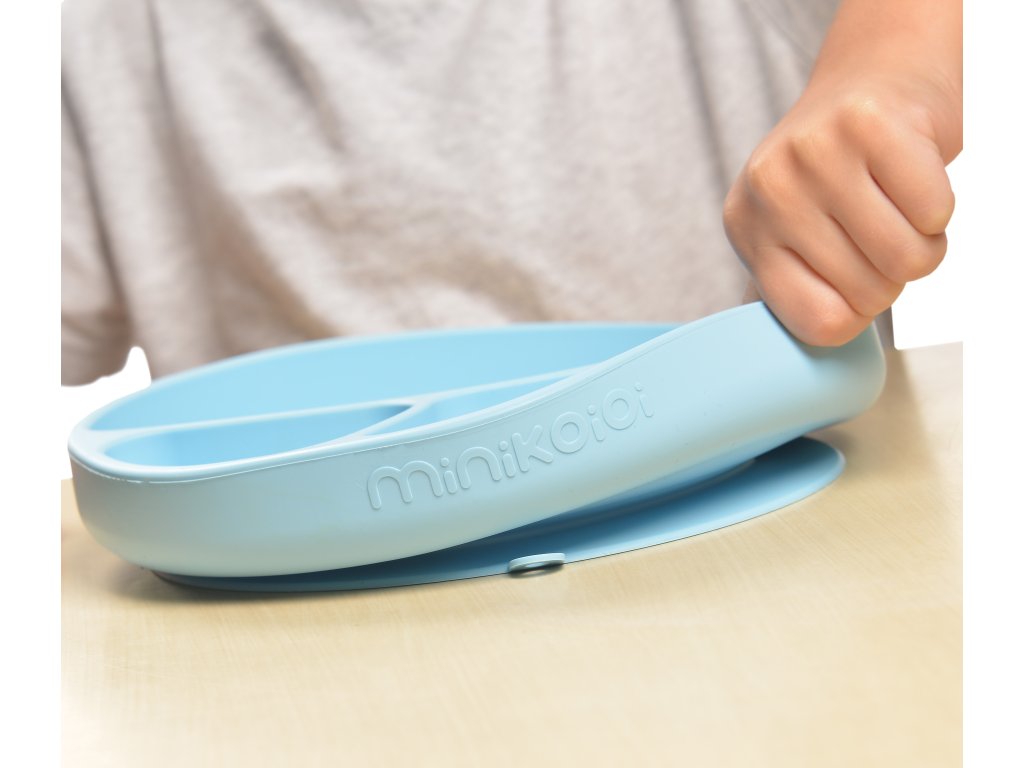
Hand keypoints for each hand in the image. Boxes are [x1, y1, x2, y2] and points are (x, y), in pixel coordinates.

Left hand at [723, 0, 961, 345]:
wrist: (874, 81)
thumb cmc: (840, 174)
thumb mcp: (795, 232)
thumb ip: (795, 289)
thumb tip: (794, 365)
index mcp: (745, 228)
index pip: (815, 322)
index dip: (857, 317)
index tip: (858, 286)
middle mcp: (768, 189)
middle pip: (867, 294)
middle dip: (892, 275)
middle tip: (882, 232)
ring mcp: (814, 152)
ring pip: (906, 260)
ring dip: (924, 243)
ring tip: (900, 209)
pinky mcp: (868, 123)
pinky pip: (935, 211)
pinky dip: (940, 206)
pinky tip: (913, 178)